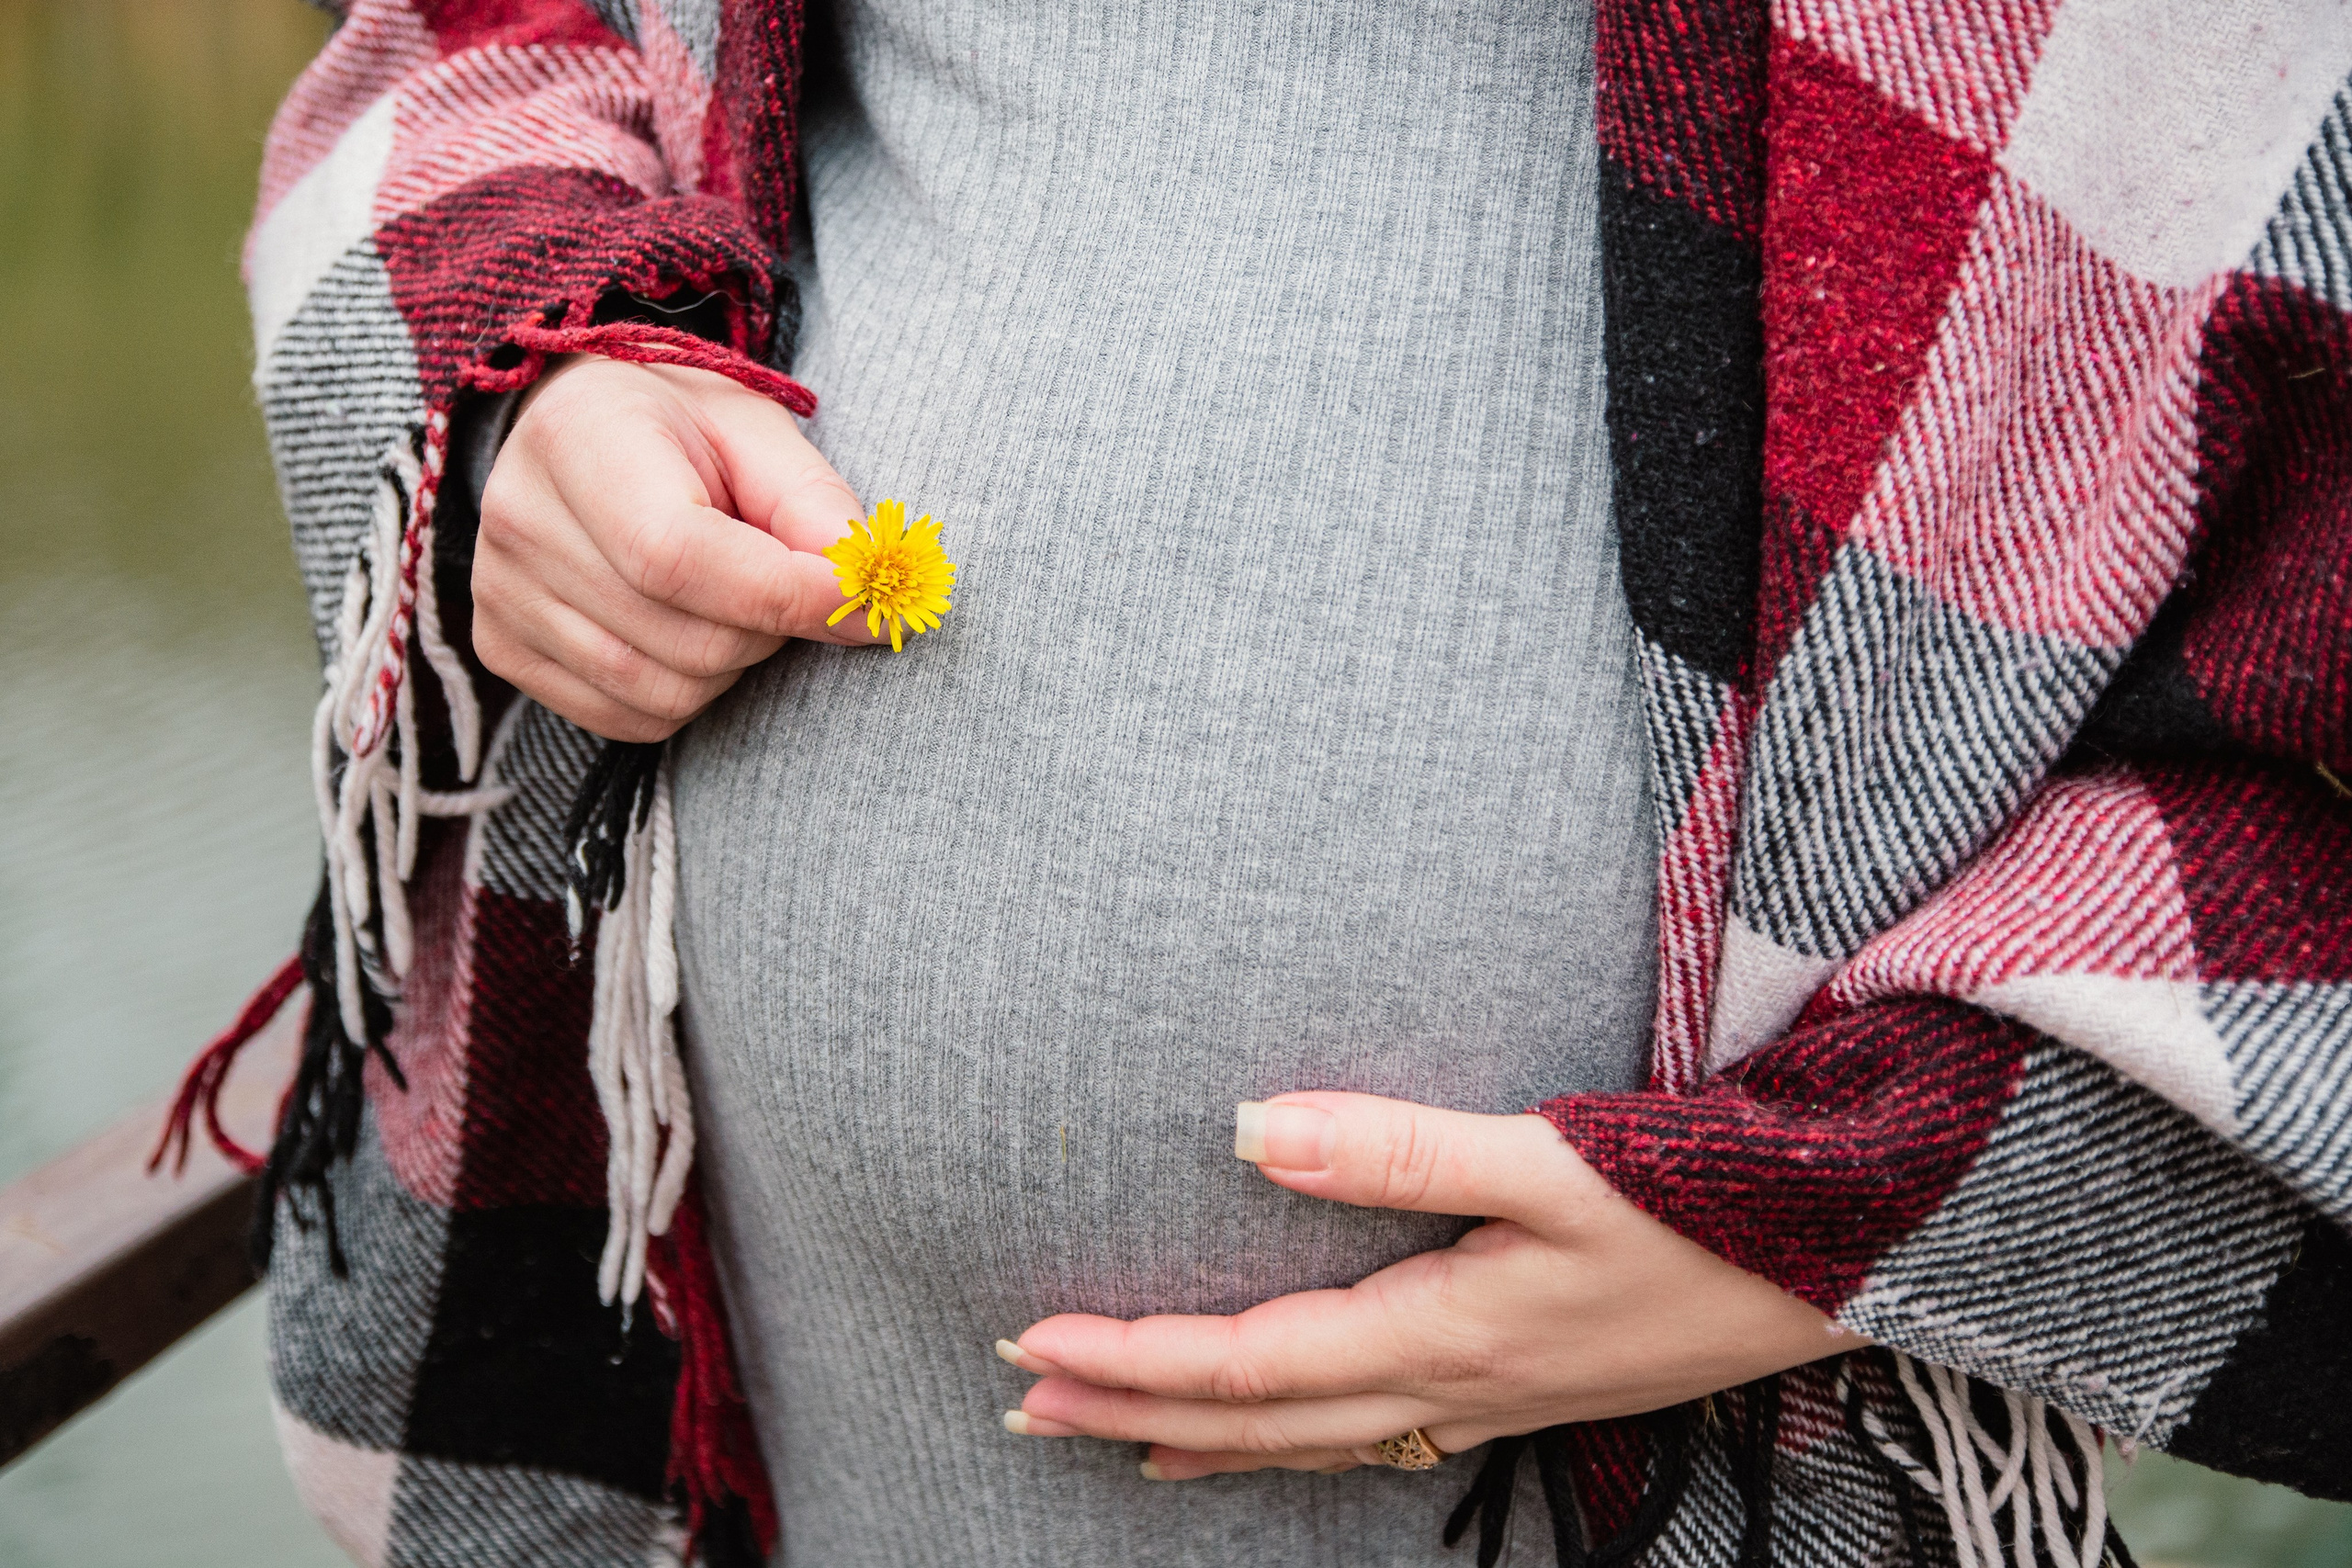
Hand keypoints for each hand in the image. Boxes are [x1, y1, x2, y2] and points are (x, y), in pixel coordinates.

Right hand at [474, 355, 877, 741]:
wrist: (578, 428)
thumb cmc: (679, 426)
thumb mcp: (756, 431)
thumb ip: (814, 504)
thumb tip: (866, 586)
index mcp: (579, 438)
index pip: (679, 555)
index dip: (786, 593)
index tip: (866, 600)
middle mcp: (520, 521)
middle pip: (686, 639)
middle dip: (770, 627)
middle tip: (782, 579)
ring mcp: (501, 593)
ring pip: (664, 692)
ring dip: (732, 665)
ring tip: (729, 598)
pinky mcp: (502, 648)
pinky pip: (628, 718)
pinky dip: (685, 692)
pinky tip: (684, 628)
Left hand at [998, 1092, 1861, 1480]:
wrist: (1842, 1267)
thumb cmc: (1706, 1210)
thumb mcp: (1555, 1163)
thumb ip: (1397, 1148)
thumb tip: (1249, 1128)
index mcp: (1439, 1334)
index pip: (1246, 1365)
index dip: (1132, 1356)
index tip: (1031, 1335)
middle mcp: (1445, 1389)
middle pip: (1252, 1419)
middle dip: (1127, 1410)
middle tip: (1017, 1396)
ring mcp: (1479, 1403)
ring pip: (1300, 1441)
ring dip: (1189, 1438)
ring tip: (1098, 1435)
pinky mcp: (1510, 1391)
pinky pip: (1359, 1439)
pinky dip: (1281, 1446)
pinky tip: (1254, 1445)